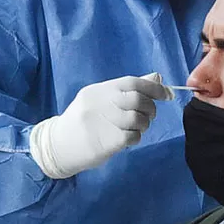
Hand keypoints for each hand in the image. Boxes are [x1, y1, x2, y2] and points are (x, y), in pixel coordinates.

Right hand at [29, 73, 172, 178]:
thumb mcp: (101, 100)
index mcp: (99, 90)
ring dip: (144, 125)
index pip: (132, 82)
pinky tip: (128, 139)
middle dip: (151, 108)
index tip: (166, 95)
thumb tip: (157, 77)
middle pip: (137, 99)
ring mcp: (101, 122)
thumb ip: (127, 90)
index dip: (154, 87)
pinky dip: (136, 138)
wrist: (57, 145)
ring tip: (137, 128)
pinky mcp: (104, 142)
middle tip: (150, 115)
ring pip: (137, 119)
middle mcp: (100, 103)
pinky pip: (132, 137)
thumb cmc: (83, 121)